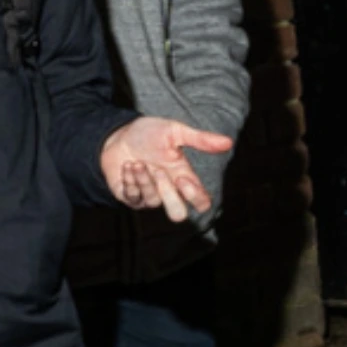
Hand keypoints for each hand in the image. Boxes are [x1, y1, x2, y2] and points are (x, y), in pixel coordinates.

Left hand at [99, 116, 235, 222]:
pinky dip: (130, 178)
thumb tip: (228, 142)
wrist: (118, 134)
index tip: (182, 178)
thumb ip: (200, 139)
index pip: (200, 202)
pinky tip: (127, 165)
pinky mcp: (131, 197)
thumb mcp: (175, 132)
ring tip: (137, 161)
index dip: (195, 197)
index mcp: (184, 177)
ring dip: (144, 179)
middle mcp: (168, 191)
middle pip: (178, 215)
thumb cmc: (149, 134)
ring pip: (153, 203)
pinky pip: (134, 197)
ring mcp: (149, 196)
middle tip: (159, 172)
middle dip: (169, 195)